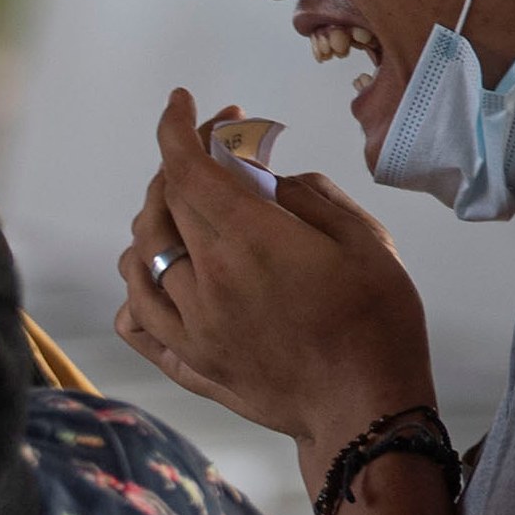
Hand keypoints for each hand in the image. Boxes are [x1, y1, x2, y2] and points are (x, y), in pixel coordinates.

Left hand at [114, 90, 436, 472]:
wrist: (366, 412)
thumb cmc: (379, 321)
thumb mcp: (363, 239)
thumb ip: (305, 194)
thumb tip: (264, 174)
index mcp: (249, 244)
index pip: (186, 170)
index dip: (177, 127)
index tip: (182, 102)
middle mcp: (205, 284)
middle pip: (161, 207)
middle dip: (181, 164)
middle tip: (218, 151)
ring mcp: (189, 329)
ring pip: (139, 259)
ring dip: (156, 221)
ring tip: (192, 209)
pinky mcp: (188, 364)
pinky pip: (135, 319)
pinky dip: (137, 287)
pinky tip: (158, 273)